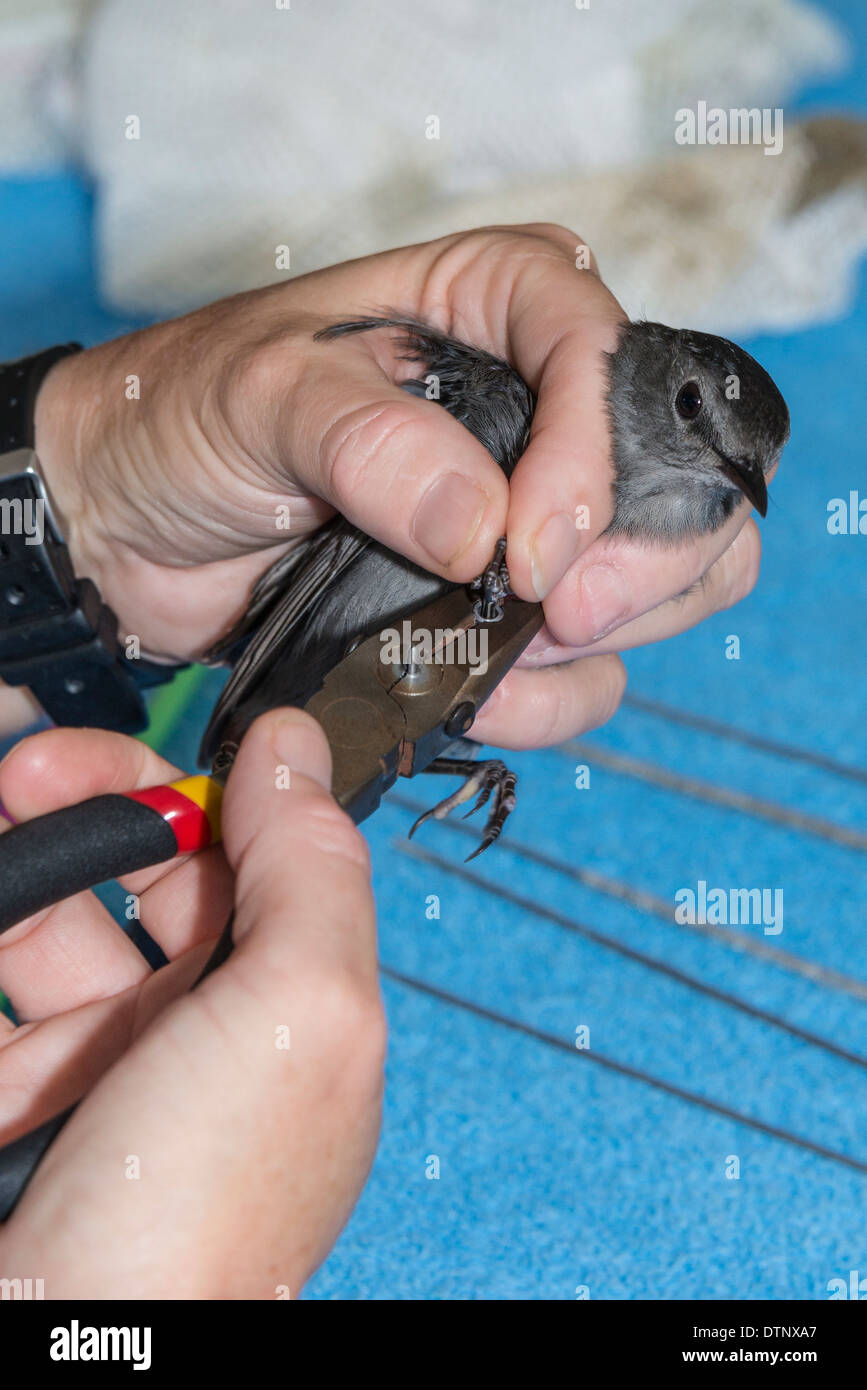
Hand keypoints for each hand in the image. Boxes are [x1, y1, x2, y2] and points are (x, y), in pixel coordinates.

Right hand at [0, 709, 384, 1296]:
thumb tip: (297, 746)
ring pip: (48, 925)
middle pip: (137, 874)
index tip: (117, 749)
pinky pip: (2, 992)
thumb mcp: (301, 1016)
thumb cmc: (196, 1220)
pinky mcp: (16, 1096)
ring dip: (17, 864)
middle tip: (24, 770)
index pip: (248, 853)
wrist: (53, 1349)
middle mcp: (194, 1032)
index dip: (188, 787)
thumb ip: (310, 869)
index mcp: (284, 1005)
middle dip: (80, 805)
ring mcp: (91, 1069)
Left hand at [31, 224, 763, 747]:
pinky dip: (554, 693)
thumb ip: (371, 443)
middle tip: (561, 613)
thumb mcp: (261, 392)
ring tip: (511, 649)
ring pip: (657, 579)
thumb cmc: (185, 415)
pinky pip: (584, 663)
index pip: (606, 359)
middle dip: (640, 561)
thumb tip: (480, 528)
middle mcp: (537, 408)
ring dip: (604, 635)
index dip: (594, 458)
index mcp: (496, 307)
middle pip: (676, 477)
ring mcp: (527, 514)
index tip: (531, 548)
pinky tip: (488, 693)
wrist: (131, 522)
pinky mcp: (498, 604)